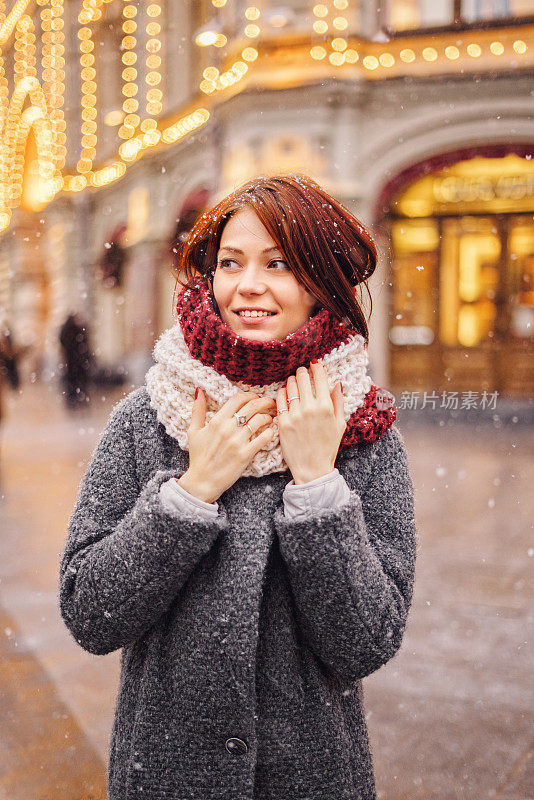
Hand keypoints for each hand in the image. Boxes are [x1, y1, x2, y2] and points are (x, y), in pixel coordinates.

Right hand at [177, 390, 276, 502]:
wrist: (202, 481)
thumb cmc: (198, 456)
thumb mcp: (194, 431)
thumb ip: (198, 410)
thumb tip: (199, 391)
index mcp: (216, 421)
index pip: (237, 399)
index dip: (249, 395)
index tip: (255, 397)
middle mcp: (228, 429)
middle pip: (251, 406)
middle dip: (264, 401)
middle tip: (269, 403)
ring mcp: (237, 442)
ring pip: (259, 420)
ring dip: (268, 416)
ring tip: (270, 418)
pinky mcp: (245, 454)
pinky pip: (263, 438)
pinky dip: (269, 432)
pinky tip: (270, 432)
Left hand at [276, 361, 346, 483]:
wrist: (312, 468)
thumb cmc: (328, 447)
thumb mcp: (339, 424)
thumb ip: (338, 402)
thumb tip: (337, 383)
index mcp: (326, 407)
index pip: (319, 377)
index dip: (316, 367)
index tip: (314, 364)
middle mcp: (310, 408)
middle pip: (302, 378)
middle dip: (303, 372)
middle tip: (302, 372)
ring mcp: (294, 415)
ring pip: (290, 386)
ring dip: (292, 381)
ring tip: (294, 382)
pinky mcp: (282, 422)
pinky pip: (280, 399)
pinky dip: (282, 393)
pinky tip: (286, 394)